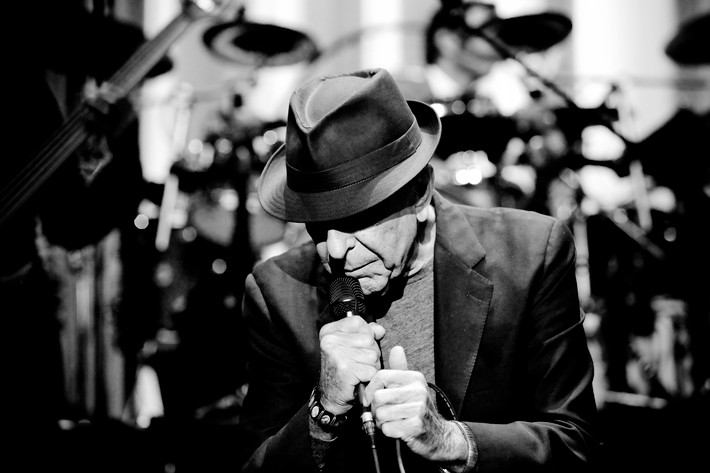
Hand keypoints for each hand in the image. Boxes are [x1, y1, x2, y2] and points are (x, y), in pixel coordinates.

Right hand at [318, 316, 384, 414]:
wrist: (331, 397)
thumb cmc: (343, 370)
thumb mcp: (351, 346)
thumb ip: (366, 333)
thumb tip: (379, 329)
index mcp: (329, 332)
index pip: (358, 322)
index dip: (366, 334)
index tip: (357, 347)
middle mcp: (330, 340)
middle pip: (369, 339)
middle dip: (370, 353)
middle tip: (357, 364)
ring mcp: (337, 354)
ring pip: (373, 355)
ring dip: (371, 366)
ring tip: (358, 372)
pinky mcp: (346, 370)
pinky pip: (372, 370)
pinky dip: (369, 378)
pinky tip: (359, 380)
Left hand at [365, 346, 467, 462]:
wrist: (439, 435)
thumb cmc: (419, 409)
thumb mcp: (412, 386)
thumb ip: (401, 369)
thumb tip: (396, 349)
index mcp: (414, 378)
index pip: (381, 376)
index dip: (370, 389)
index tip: (369, 398)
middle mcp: (418, 391)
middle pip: (378, 397)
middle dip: (375, 409)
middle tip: (383, 413)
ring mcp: (418, 409)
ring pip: (381, 414)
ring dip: (381, 422)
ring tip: (392, 421)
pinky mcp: (415, 426)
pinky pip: (387, 428)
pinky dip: (388, 432)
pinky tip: (398, 430)